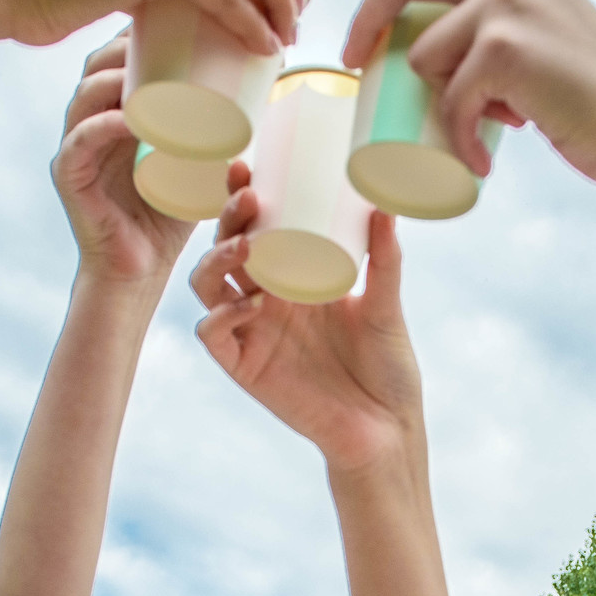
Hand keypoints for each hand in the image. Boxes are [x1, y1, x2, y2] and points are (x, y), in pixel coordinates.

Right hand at [51, 33, 217, 292]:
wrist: (142, 271)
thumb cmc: (172, 213)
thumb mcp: (198, 158)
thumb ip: (216, 121)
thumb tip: (267, 78)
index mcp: (115, 111)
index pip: (119, 57)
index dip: (141, 31)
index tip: (177, 16)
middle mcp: (88, 122)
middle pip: (96, 66)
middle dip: (125, 45)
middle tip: (164, 38)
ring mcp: (74, 148)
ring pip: (84, 98)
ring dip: (115, 80)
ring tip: (150, 73)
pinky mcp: (69, 178)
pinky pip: (79, 143)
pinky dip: (103, 127)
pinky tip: (128, 119)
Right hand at [190, 194, 421, 473]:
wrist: (386, 430)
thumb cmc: (388, 368)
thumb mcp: (387, 306)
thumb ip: (384, 260)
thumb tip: (385, 205)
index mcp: (293, 276)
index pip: (255, 227)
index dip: (241, 198)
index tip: (247, 166)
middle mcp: (264, 299)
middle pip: (224, 248)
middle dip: (227, 219)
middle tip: (248, 198)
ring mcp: (251, 332)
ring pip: (207, 286)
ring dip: (216, 261)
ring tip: (244, 248)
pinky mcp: (244, 368)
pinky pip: (213, 334)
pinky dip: (221, 316)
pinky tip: (249, 305)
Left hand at [342, 0, 595, 183]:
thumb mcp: (551, 27)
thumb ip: (510, 17)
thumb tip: (439, 47)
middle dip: (365, 17)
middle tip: (356, 61)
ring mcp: (507, 5)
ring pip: (424, 54)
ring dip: (438, 101)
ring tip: (483, 129)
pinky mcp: (505, 50)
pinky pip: (451, 101)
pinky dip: (458, 141)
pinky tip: (479, 161)